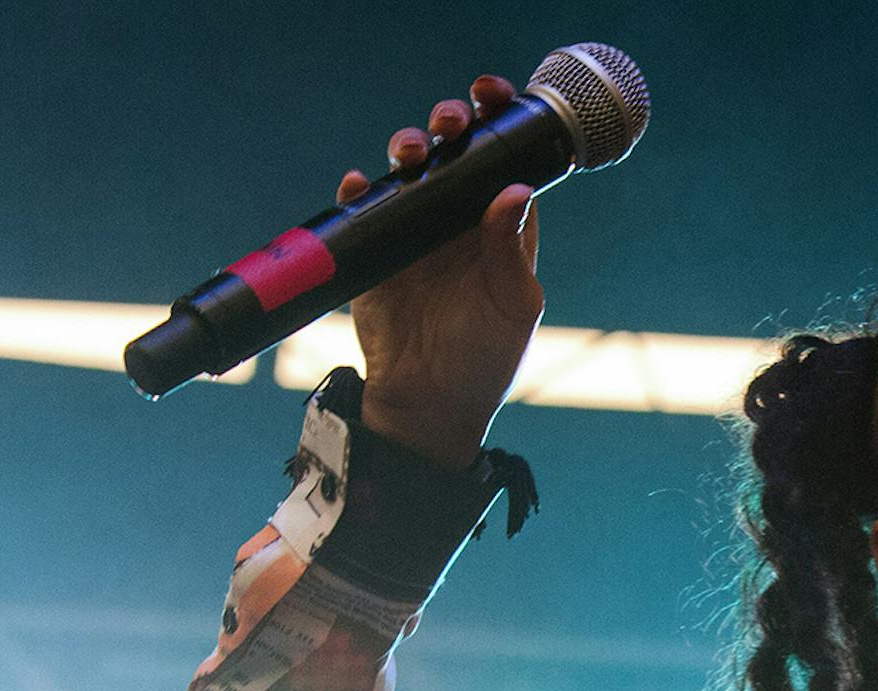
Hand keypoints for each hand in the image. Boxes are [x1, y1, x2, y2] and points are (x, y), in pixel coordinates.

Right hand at [336, 74, 545, 467]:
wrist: (427, 405)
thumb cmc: (482, 363)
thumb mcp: (511, 310)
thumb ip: (510, 251)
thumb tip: (515, 190)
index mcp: (500, 236)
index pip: (504, 169)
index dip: (500, 128)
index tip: (494, 98)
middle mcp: (459, 228)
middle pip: (455, 157)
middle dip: (452, 126)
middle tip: (450, 120)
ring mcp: (416, 236)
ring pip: (410, 172)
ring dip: (409, 147)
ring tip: (413, 149)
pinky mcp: (377, 250)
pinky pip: (365, 207)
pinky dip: (361, 189)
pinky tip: (366, 182)